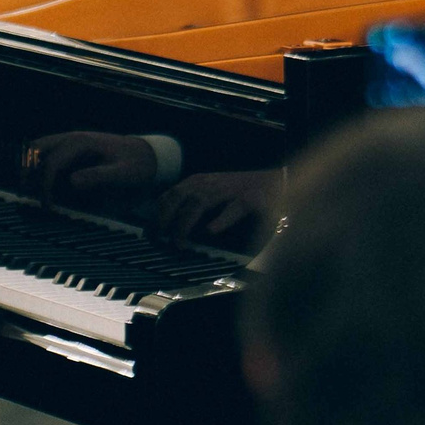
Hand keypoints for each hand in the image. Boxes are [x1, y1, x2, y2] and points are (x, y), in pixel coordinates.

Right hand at [25, 131, 157, 202]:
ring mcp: (69, 144)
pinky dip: (40, 168)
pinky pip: (48, 156)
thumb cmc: (136, 165)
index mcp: (80, 143)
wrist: (147, 155)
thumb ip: (99, 177)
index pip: (51, 163)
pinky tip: (43, 187)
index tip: (47, 206)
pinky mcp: (71, 152)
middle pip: (35, 149)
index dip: (44, 185)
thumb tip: (71, 182)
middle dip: (27, 170)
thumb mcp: (123, 174)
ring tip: (30, 192)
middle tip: (26, 194)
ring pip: (38, 150)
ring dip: (30, 168)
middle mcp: (71, 140)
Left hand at [155, 171, 277, 245]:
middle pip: (178, 197)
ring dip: (186, 224)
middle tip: (158, 242)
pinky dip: (221, 220)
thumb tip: (165, 222)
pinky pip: (233, 209)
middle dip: (164, 220)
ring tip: (179, 244)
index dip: (156, 214)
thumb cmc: (239, 191)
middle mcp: (210, 183)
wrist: (275, 180)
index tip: (149, 234)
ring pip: (200, 203)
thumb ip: (190, 203)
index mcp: (198, 182)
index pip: (169, 195)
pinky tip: (211, 231)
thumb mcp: (210, 192)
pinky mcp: (250, 199)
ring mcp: (230, 190)